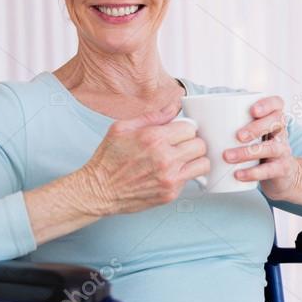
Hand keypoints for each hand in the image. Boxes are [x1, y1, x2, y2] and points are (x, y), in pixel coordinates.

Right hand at [80, 100, 209, 214]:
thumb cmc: (108, 159)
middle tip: (182, 145)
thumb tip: (174, 107)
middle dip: (192, 143)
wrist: (99, 190)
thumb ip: (152, 116)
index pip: (190, 128)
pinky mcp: (170, 194)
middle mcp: (165, 158)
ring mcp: (169, 178)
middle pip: (200, 145)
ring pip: (203, 164)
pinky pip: (191, 180)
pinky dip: (185, 175)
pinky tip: (173, 172)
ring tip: (183, 159)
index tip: (179, 133)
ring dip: (195, 159)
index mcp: (154, 138)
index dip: (185, 129)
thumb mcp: (122, 128)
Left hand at [223, 95, 301, 200]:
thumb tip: (194, 120)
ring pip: (271, 147)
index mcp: (272, 119)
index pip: (277, 104)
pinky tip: (237, 174)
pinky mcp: (282, 169)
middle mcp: (281, 132)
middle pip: (276, 122)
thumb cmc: (256, 150)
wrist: (281, 177)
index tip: (252, 110)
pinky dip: (252, 173)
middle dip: (256, 128)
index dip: (267, 104)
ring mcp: (283, 151)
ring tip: (228, 156)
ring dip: (248, 152)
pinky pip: (270, 170)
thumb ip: (230, 125)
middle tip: (237, 136)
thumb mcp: (249, 134)